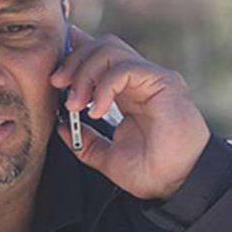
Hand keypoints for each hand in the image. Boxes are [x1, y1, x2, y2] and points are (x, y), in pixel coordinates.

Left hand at [50, 27, 210, 199]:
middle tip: (57, 85)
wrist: (179, 185)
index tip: (53, 73)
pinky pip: (126, 68)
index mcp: (127, 93)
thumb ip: (84, 142)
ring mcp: (152, 78)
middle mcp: (140, 80)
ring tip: (76, 104)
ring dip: (84, 73)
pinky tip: (97, 111)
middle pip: (101, 46)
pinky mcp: (163, 82)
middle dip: (73, 61)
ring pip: (110, 50)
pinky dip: (104, 86)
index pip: (99, 56)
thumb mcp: (107, 157)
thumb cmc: (151, 173)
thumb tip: (60, 126)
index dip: (74, 53)